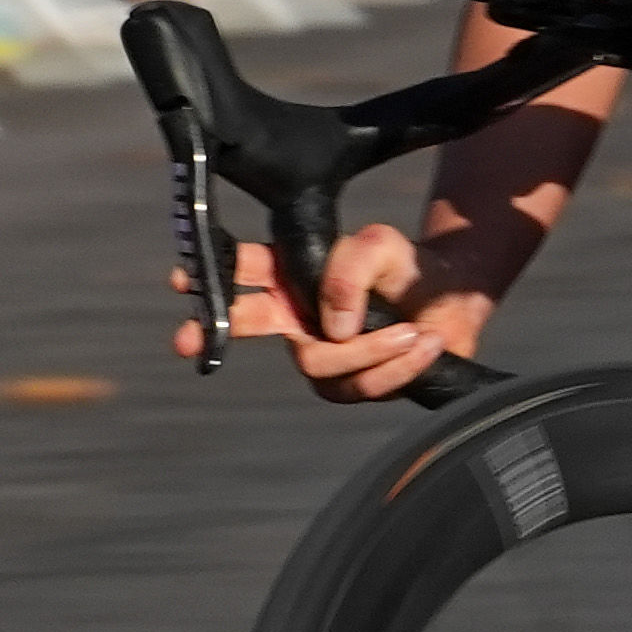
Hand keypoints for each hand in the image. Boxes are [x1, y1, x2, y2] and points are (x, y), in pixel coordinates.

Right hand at [176, 221, 490, 404]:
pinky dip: (397, 367)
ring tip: (412, 331)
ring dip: (371, 349)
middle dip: (211, 331)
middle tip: (186, 342)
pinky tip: (423, 345)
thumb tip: (333, 325)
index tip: (180, 281)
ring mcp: (320, 355)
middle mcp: (294, 318)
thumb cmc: (405, 267)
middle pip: (245, 324)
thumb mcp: (380, 245)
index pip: (241, 273)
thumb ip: (347, 269)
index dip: (208, 277)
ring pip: (318, 362)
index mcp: (290, 278)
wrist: (451, 299)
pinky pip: (358, 386)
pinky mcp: (350, 385)